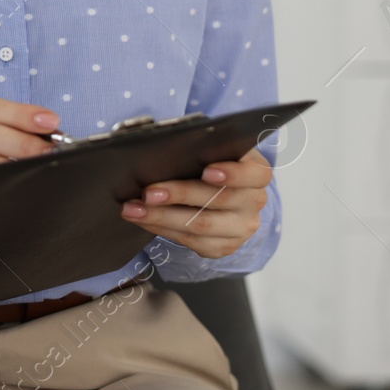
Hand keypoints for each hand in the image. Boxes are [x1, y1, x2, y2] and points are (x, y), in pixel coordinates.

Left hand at [120, 147, 271, 258]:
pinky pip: (190, 241)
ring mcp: (241, 227)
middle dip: (179, 194)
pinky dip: (161, 229)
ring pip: (200, 225)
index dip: (233, 173)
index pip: (254, 173)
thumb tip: (160, 143)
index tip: (206, 171)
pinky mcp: (224, 246)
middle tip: (148, 192)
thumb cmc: (208, 164)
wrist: (219, 195)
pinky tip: (141, 220)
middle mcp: (254, 202)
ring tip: (133, 210)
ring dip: (161, 217)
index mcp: (256, 173)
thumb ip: (197, 147)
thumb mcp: (211, 151)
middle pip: (218, 199)